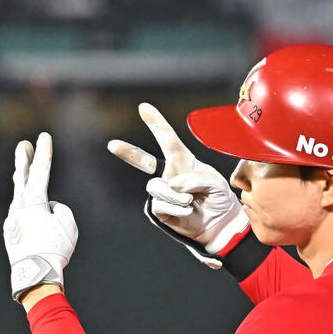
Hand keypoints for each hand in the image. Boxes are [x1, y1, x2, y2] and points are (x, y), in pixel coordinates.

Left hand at [3, 132, 77, 301]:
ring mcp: (12, 219)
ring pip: (19, 196)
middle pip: (22, 177)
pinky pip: (22, 216)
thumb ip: (61, 209)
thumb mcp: (69, 225)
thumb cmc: (55, 249)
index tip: (44, 136)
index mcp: (35, 201)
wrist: (35, 274)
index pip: (41, 171)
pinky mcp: (10, 232)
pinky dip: (28, 213)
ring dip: (23, 184)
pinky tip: (33, 218)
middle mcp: (19, 206)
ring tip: (23, 173)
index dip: (44, 153)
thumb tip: (49, 207)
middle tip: (23, 145)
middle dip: (24, 160)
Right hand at [108, 103, 249, 261]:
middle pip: (145, 162)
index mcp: (183, 161)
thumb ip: (196, 178)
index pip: (168, 139)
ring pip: (156, 187)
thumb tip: (173, 184)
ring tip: (190, 202)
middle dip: (129, 153)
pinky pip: (159, 205)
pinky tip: (186, 211)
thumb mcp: (215, 182)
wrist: (220, 225)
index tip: (144, 107)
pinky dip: (174, 208)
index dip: (156, 123)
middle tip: (112, 145)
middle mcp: (170, 175)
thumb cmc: (219, 199)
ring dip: (175, 195)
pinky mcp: (161, 211)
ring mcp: (164, 193)